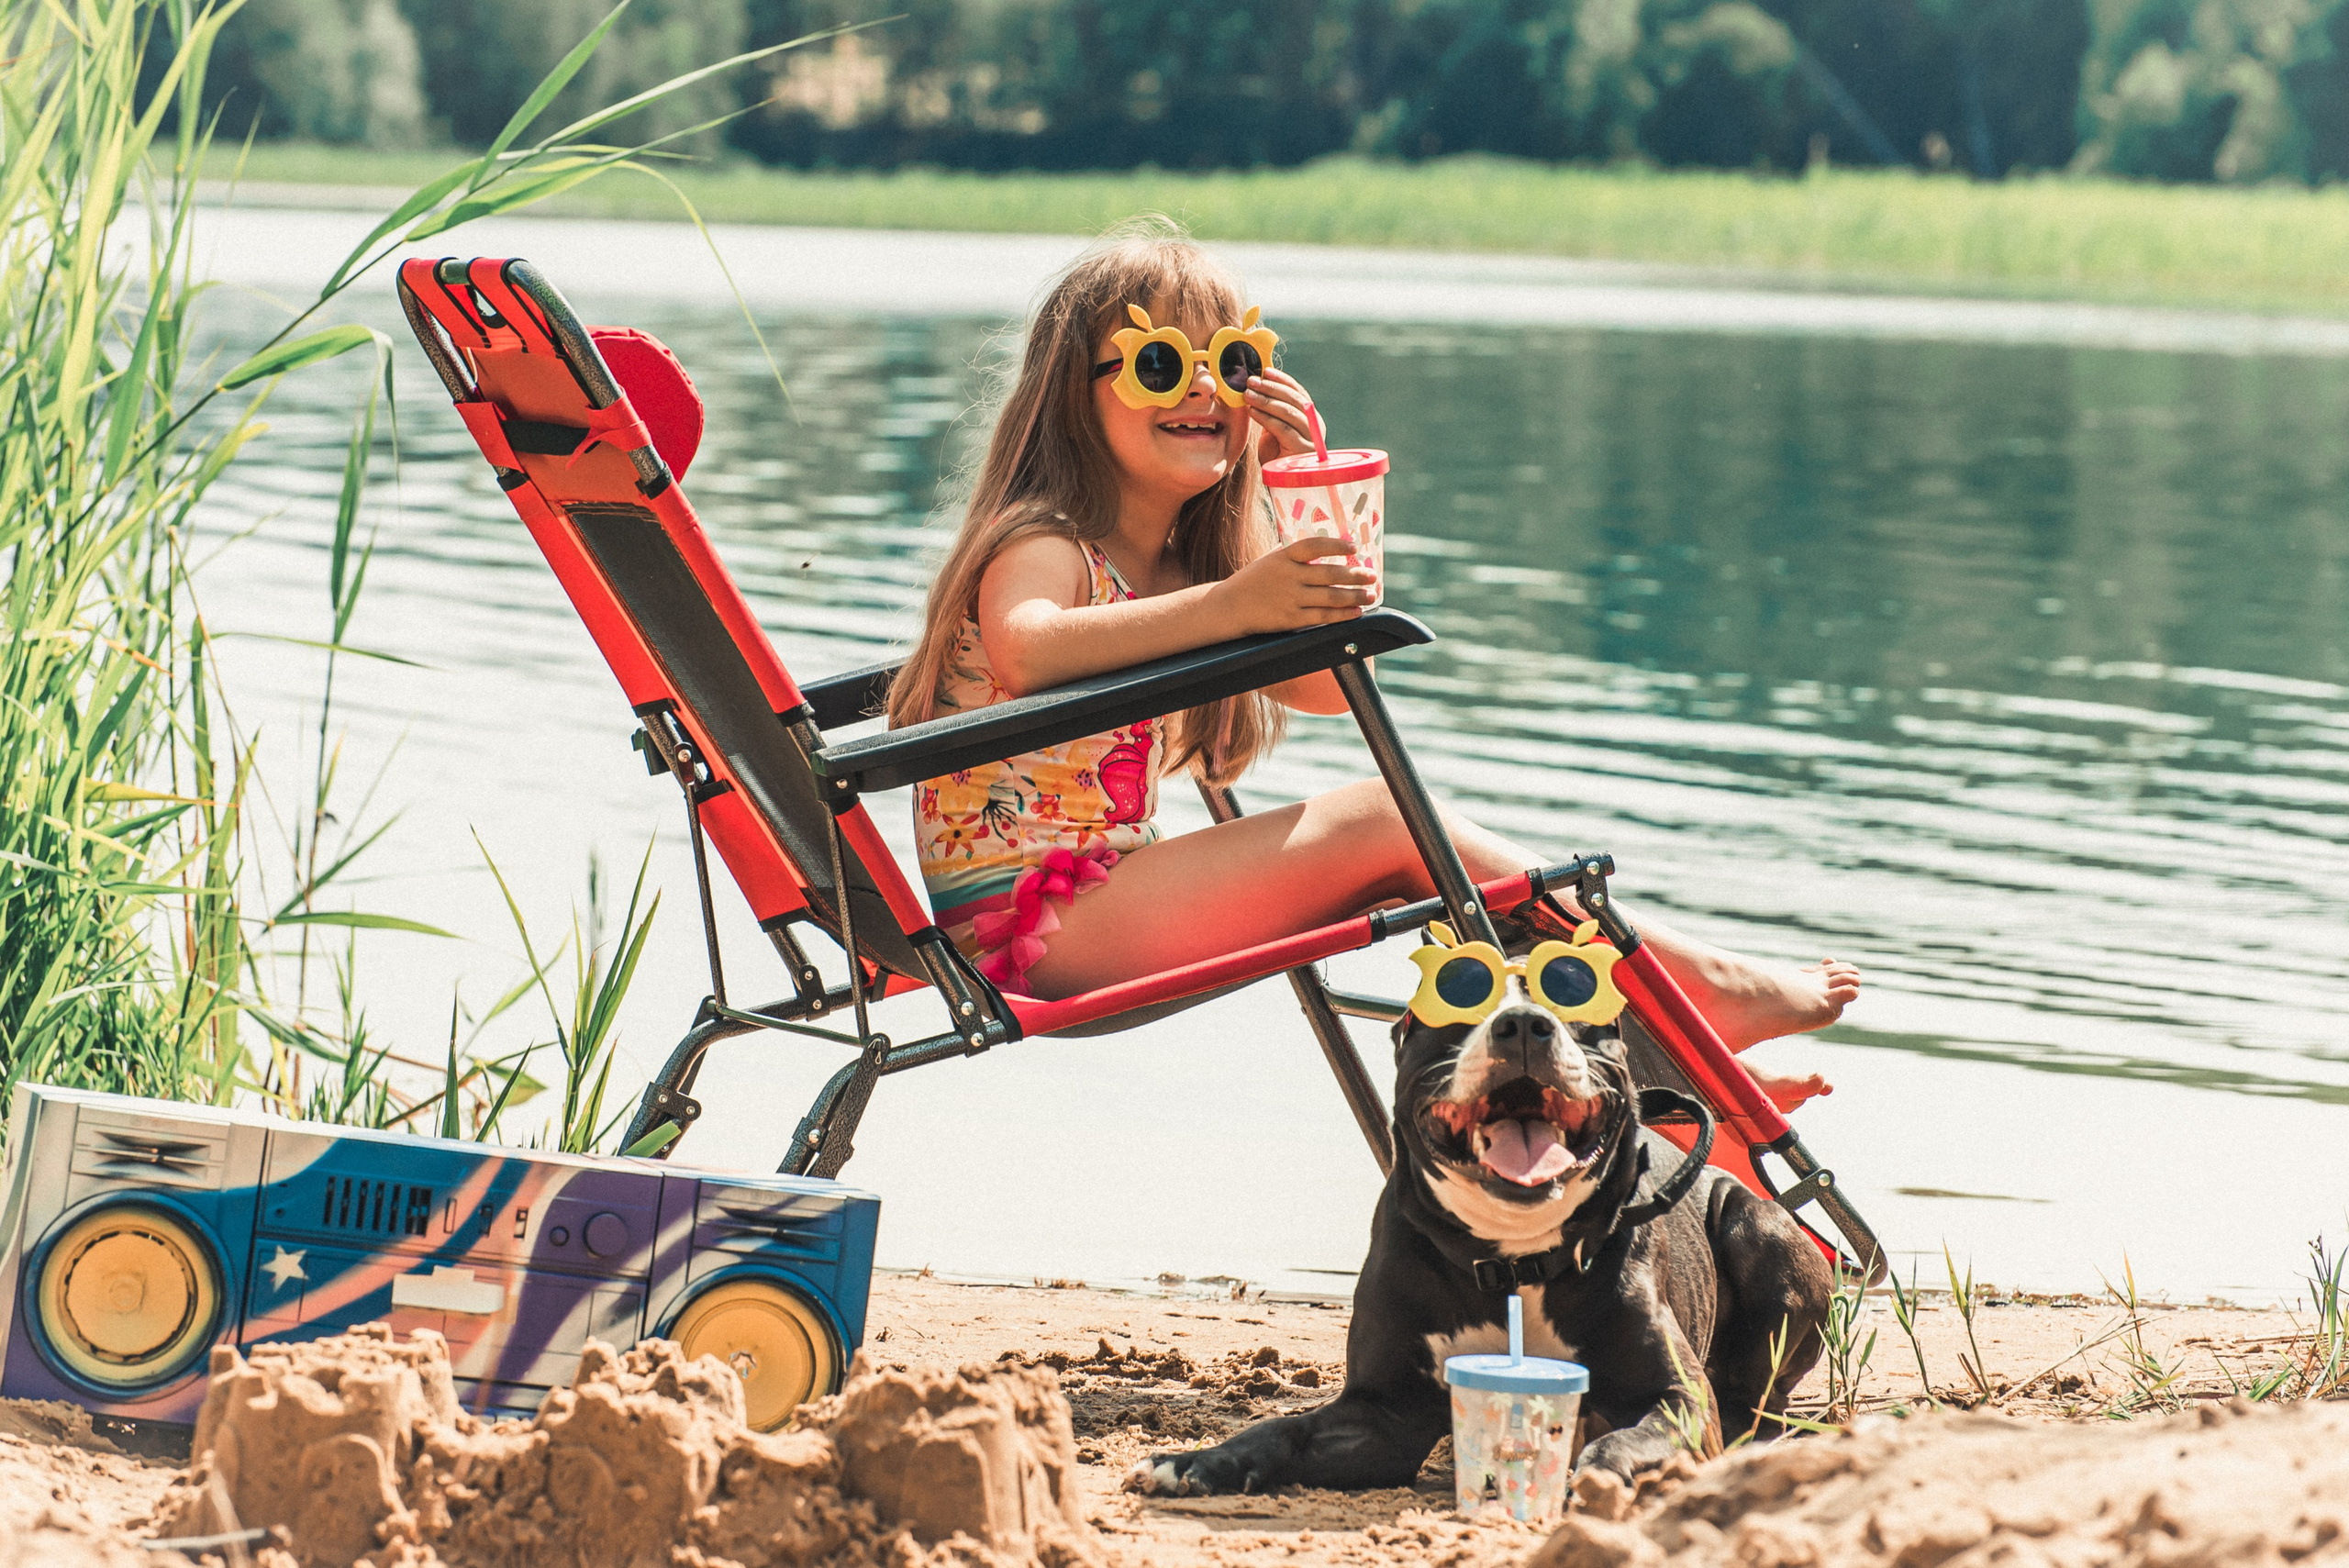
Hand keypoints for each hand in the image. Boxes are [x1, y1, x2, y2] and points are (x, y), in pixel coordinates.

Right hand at [1205, 536, 1377, 637]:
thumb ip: (1296, 557)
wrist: (1230, 607)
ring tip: (1370, 594)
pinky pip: (1323, 617)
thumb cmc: (1254, 581)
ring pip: (1331, 597)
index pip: (1314, 545)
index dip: (1336, 545)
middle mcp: (1288, 576)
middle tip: (1372, 575)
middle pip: (1330, 573)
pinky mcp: (1291, 619)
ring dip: (1355, 596)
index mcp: (1283, 556)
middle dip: (1356, 575)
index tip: (1353, 549)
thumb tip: (1330, 553)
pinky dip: (1342, 615)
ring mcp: (1290, 598)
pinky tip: (1356, 612)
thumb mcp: (1271, 561)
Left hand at [1245, 367, 1320, 464]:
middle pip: (1295, 400)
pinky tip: (1252, 411)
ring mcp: (1312, 439)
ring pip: (1289, 413)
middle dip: (1271, 388)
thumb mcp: (1274, 427)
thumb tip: (1258, 384)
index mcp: (1311, 417)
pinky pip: (1283, 429)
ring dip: (1266, 400)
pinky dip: (1266, 418)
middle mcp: (1316, 426)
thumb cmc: (1275, 454)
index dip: (1282, 380)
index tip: (1265, 370)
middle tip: (1250, 381)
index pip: (1298, 393)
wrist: (1279, 482)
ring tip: (1247, 394)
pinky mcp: (1302, 451)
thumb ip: (1272, 409)